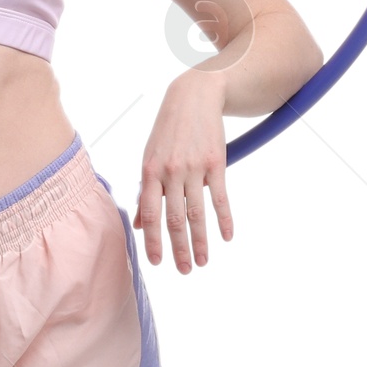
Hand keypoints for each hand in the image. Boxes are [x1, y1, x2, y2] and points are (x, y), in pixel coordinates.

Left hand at [133, 70, 232, 270]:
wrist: (194, 96)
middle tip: (185, 270)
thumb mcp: (150, 156)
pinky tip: (226, 236)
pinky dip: (224, 218)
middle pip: (174, 218)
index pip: (150, 213)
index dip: (153, 240)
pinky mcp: (216, 162)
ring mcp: (194, 167)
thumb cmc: (168, 131)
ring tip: (204, 261)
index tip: (157, 262)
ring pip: (197, 212)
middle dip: (179, 248)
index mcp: (150, 171)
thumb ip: (146, 190)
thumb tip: (140, 224)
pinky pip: (220, 196)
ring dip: (201, 240)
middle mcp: (170, 172)